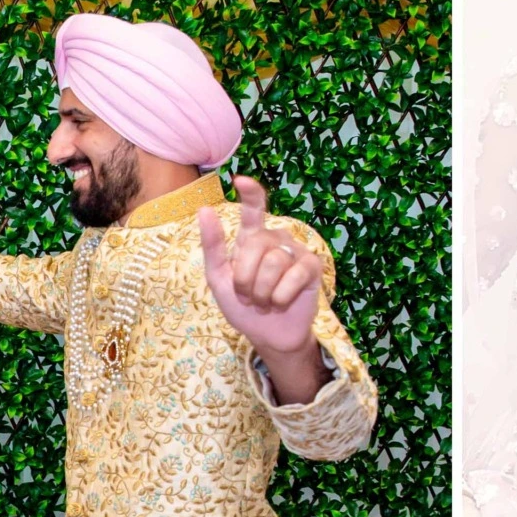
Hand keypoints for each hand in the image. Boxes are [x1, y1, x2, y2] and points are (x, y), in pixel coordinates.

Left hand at [199, 176, 322, 359]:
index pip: (254, 210)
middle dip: (245, 278)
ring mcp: (295, 252)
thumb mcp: (218, 278)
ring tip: (264, 301)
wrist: (268, 336)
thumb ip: (212, 246)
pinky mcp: (312, 267)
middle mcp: (275, 240)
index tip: (241, 181)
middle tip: (248, 296)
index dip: (251, 194)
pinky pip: (294, 276)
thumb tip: (204, 209)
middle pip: (256, 245)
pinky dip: (280, 296)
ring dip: (263, 291)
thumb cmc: (243, 307)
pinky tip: (280, 303)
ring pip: (274, 262)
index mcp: (252, 239)